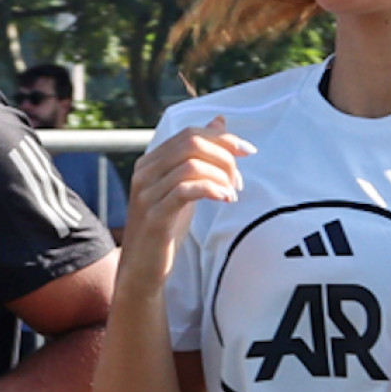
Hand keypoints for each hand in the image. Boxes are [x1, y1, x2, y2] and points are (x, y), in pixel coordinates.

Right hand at [118, 116, 254, 286]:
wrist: (142, 269)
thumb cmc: (165, 229)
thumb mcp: (184, 187)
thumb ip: (198, 157)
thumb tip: (219, 121)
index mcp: (150, 162)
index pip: (190, 134)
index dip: (222, 139)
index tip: (248, 152)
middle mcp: (144, 172)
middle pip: (191, 144)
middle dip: (224, 157)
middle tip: (238, 180)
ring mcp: (147, 193)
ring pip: (191, 165)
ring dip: (220, 175)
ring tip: (232, 193)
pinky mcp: (155, 215)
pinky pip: (186, 190)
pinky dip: (212, 190)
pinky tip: (225, 199)